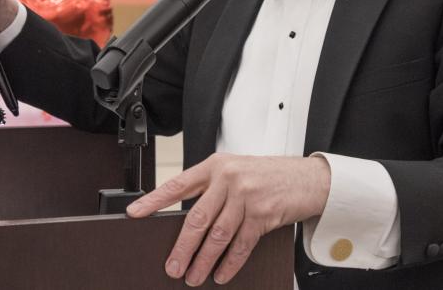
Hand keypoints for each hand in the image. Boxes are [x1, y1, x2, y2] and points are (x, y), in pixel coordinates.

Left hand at [126, 153, 330, 285]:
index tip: (136, 213)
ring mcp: (247, 197)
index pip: (178, 185)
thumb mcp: (235, 171)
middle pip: (197, 219)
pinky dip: (229, 263)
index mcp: (215, 166)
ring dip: (204, 260)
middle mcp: (229, 179)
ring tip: (193, 276)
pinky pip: (241, 245)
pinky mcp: (263, 214)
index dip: (155, 200)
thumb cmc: (267, 175)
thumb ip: (211, 189)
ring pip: (217, 236)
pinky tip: (221, 273)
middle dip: (182, 247)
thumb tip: (185, 221)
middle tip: (172, 266)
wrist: (307, 178)